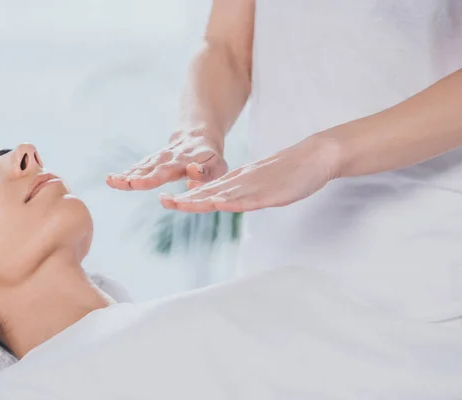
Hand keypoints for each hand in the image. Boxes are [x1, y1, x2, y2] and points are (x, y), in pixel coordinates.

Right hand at [106, 130, 227, 190]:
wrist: (197, 136)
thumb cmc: (210, 157)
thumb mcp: (217, 165)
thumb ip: (208, 171)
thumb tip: (192, 173)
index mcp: (186, 160)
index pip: (171, 169)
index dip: (157, 175)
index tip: (146, 181)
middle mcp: (169, 158)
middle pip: (153, 169)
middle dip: (141, 177)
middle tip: (130, 184)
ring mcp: (158, 159)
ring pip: (141, 168)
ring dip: (128, 176)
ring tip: (113, 182)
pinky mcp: (150, 162)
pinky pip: (136, 168)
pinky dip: (125, 175)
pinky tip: (111, 181)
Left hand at [159, 135, 341, 212]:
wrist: (314, 156)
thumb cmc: (287, 171)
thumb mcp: (258, 182)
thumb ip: (240, 191)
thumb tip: (221, 200)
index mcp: (239, 180)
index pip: (208, 190)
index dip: (187, 196)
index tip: (166, 200)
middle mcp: (243, 182)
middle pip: (211, 192)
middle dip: (187, 199)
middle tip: (164, 201)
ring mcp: (257, 186)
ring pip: (226, 195)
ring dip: (203, 200)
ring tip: (182, 204)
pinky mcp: (273, 192)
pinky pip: (252, 199)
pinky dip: (234, 202)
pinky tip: (220, 204)